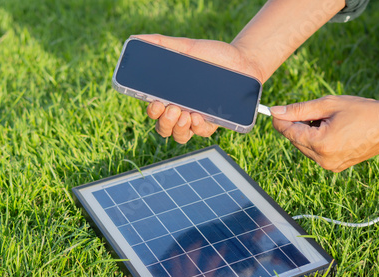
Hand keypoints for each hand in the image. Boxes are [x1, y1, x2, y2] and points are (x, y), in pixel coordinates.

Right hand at [134, 34, 264, 143]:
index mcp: (170, 96)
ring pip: (180, 136)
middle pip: (164, 128)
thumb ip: (162, 44)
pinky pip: (202, 132)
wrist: (242, 60)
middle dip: (164, 122)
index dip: (152, 112)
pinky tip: (196, 117)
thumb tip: (136, 38)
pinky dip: (197, 128)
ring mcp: (196, 118)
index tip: (154, 103)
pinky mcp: (214, 121)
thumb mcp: (187, 48)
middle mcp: (181, 110)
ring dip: (177, 128)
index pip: (155, 112)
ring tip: (183, 114)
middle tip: (171, 108)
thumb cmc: (212, 56)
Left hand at [270, 95, 378, 171]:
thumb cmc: (362, 111)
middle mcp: (323, 159)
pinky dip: (316, 141)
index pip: (289, 132)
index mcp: (321, 143)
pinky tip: (332, 130)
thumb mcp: (328, 105)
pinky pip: (315, 153)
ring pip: (304, 147)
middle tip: (313, 111)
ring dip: (307, 133)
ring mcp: (330, 166)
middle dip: (297, 125)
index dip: (279, 120)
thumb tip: (275, 112)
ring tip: (328, 120)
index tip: (273, 111)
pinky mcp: (335, 167)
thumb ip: (299, 109)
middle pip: (295, 140)